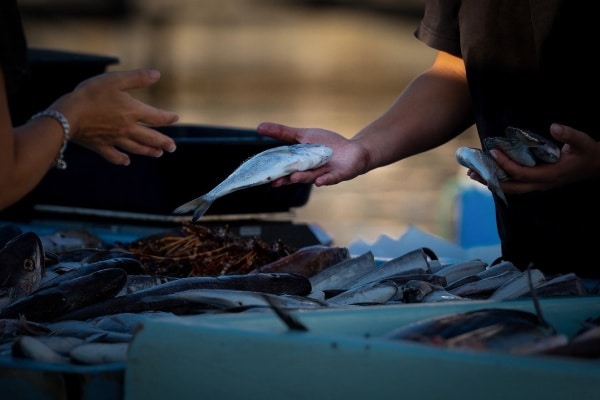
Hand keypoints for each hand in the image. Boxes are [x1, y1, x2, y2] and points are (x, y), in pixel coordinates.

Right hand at [51, 69, 178, 164]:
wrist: (68, 114)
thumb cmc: (91, 94)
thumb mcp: (115, 80)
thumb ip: (137, 78)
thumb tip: (157, 75)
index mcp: (133, 112)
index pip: (156, 117)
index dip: (167, 117)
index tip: (175, 118)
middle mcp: (127, 129)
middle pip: (150, 137)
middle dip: (164, 142)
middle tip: (173, 147)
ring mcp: (114, 139)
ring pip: (136, 148)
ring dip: (149, 151)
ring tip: (158, 154)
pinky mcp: (100, 146)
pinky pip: (113, 156)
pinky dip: (121, 159)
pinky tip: (126, 161)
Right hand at [256, 122, 368, 186]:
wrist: (353, 151)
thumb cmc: (327, 144)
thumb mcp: (303, 135)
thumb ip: (282, 133)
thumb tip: (259, 127)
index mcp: (299, 163)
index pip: (284, 168)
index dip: (275, 172)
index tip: (263, 175)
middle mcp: (310, 172)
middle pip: (296, 176)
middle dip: (286, 179)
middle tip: (275, 182)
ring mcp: (324, 174)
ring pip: (311, 177)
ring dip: (302, 177)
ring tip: (293, 177)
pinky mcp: (338, 175)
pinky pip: (331, 179)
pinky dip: (325, 180)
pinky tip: (319, 182)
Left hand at [467, 123, 599, 193]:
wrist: (597, 166)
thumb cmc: (590, 154)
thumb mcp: (584, 143)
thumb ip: (570, 135)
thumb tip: (554, 126)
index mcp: (550, 176)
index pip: (521, 173)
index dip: (506, 164)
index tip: (493, 151)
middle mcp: (542, 184)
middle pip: (510, 188)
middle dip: (490, 180)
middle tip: (471, 171)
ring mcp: (539, 185)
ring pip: (510, 189)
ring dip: (491, 182)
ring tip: (473, 174)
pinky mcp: (538, 182)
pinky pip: (515, 185)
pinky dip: (500, 180)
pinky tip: (489, 173)